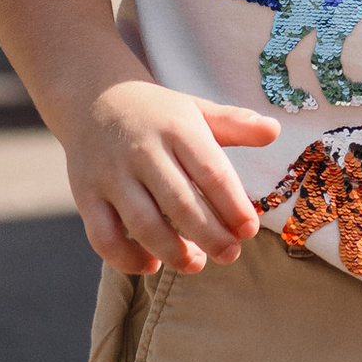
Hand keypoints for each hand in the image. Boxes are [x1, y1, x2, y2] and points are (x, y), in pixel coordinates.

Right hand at [62, 77, 278, 272]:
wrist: (93, 96)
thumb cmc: (157, 113)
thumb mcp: (195, 109)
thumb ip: (234, 124)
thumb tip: (275, 131)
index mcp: (176, 128)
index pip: (211, 172)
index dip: (233, 206)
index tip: (249, 230)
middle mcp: (142, 150)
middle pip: (181, 203)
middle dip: (210, 236)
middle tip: (230, 255)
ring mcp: (110, 174)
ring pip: (143, 223)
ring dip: (173, 252)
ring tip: (197, 264)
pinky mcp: (85, 195)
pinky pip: (103, 236)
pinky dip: (127, 258)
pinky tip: (151, 264)